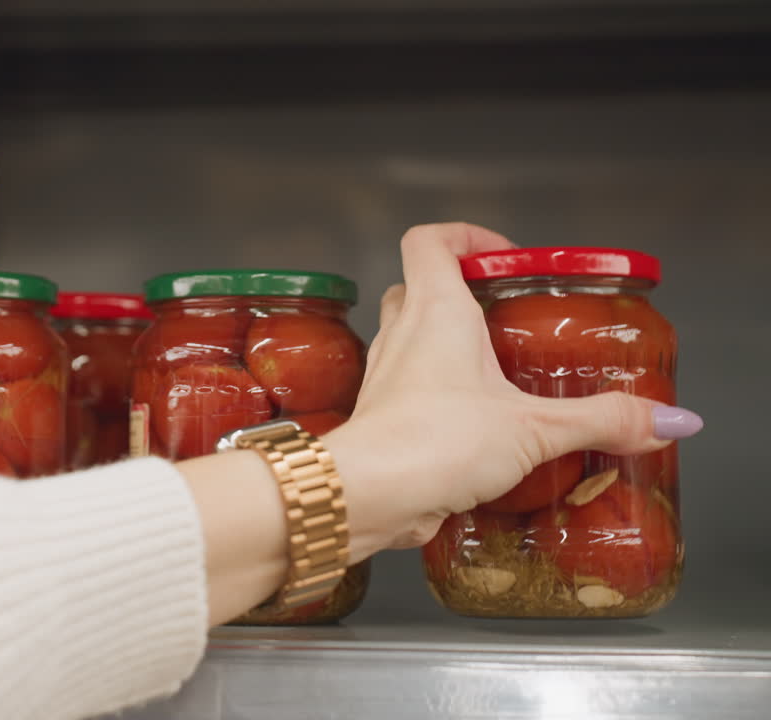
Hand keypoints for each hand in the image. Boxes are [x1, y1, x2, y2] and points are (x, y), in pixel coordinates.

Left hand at [324, 222, 701, 559]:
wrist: (369, 495)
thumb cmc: (434, 442)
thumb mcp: (535, 427)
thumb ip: (602, 420)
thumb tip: (666, 420)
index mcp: (435, 310)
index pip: (430, 240)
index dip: (465, 237)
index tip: (506, 260)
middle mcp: (402, 334)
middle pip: (416, 286)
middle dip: (459, 292)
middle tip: (506, 316)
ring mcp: (384, 375)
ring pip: (407, 337)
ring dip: (444, 344)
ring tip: (495, 373)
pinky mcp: (381, 417)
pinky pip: (405, 388)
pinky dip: (434, 394)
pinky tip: (470, 425)